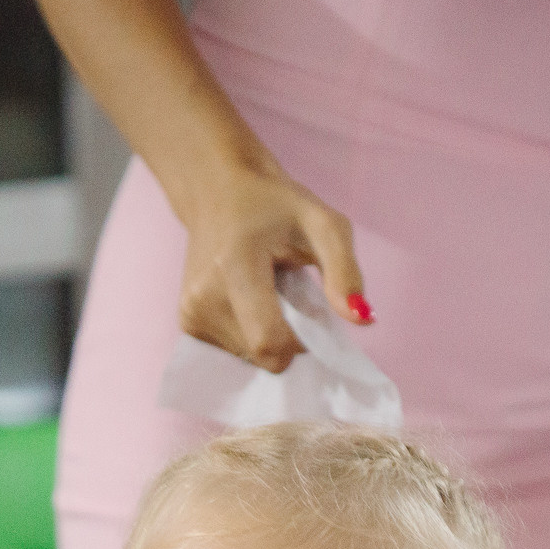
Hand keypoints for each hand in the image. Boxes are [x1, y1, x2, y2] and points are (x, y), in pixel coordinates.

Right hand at [176, 162, 366, 372]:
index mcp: (233, 267)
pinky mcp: (187, 323)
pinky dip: (250, 335)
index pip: (269, 343)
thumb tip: (362, 320)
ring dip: (268, 336)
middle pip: (261, 355)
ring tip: (266, 293)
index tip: (310, 311)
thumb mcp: (324, 224)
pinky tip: (249, 301)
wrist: (218, 190)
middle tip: (290, 296)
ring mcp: (190, 313)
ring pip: (247, 358)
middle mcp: (203, 297)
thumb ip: (345, 271)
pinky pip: (232, 352)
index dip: (301, 342)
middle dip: (287, 339)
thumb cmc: (276, 205)